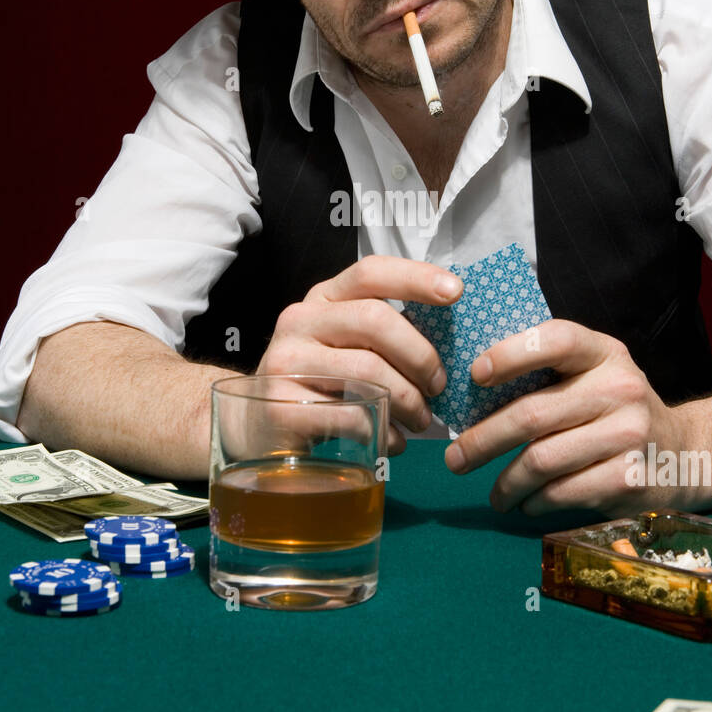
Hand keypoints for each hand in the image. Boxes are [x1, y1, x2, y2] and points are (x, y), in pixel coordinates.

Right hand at [255, 255, 461, 454]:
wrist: (255, 425)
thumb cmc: (318, 380)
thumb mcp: (342, 343)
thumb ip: (382, 333)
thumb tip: (450, 342)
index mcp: (322, 298)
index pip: (370, 271)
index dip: (415, 277)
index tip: (456, 291)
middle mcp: (300, 321)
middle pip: (375, 320)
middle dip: (420, 355)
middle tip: (438, 386)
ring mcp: (287, 363)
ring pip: (368, 371)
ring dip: (408, 399)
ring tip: (421, 419)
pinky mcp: (284, 407)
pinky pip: (352, 416)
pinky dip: (385, 431)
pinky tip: (392, 440)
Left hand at [443, 319, 690, 515]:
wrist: (686, 454)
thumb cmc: (617, 411)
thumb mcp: (595, 375)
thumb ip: (549, 374)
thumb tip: (469, 393)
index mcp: (605, 353)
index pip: (555, 340)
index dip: (511, 354)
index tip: (475, 375)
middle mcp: (620, 388)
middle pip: (533, 414)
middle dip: (482, 440)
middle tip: (455, 458)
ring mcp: (628, 435)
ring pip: (541, 461)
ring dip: (505, 483)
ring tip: (492, 494)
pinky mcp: (629, 479)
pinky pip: (561, 492)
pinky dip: (533, 501)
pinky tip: (526, 502)